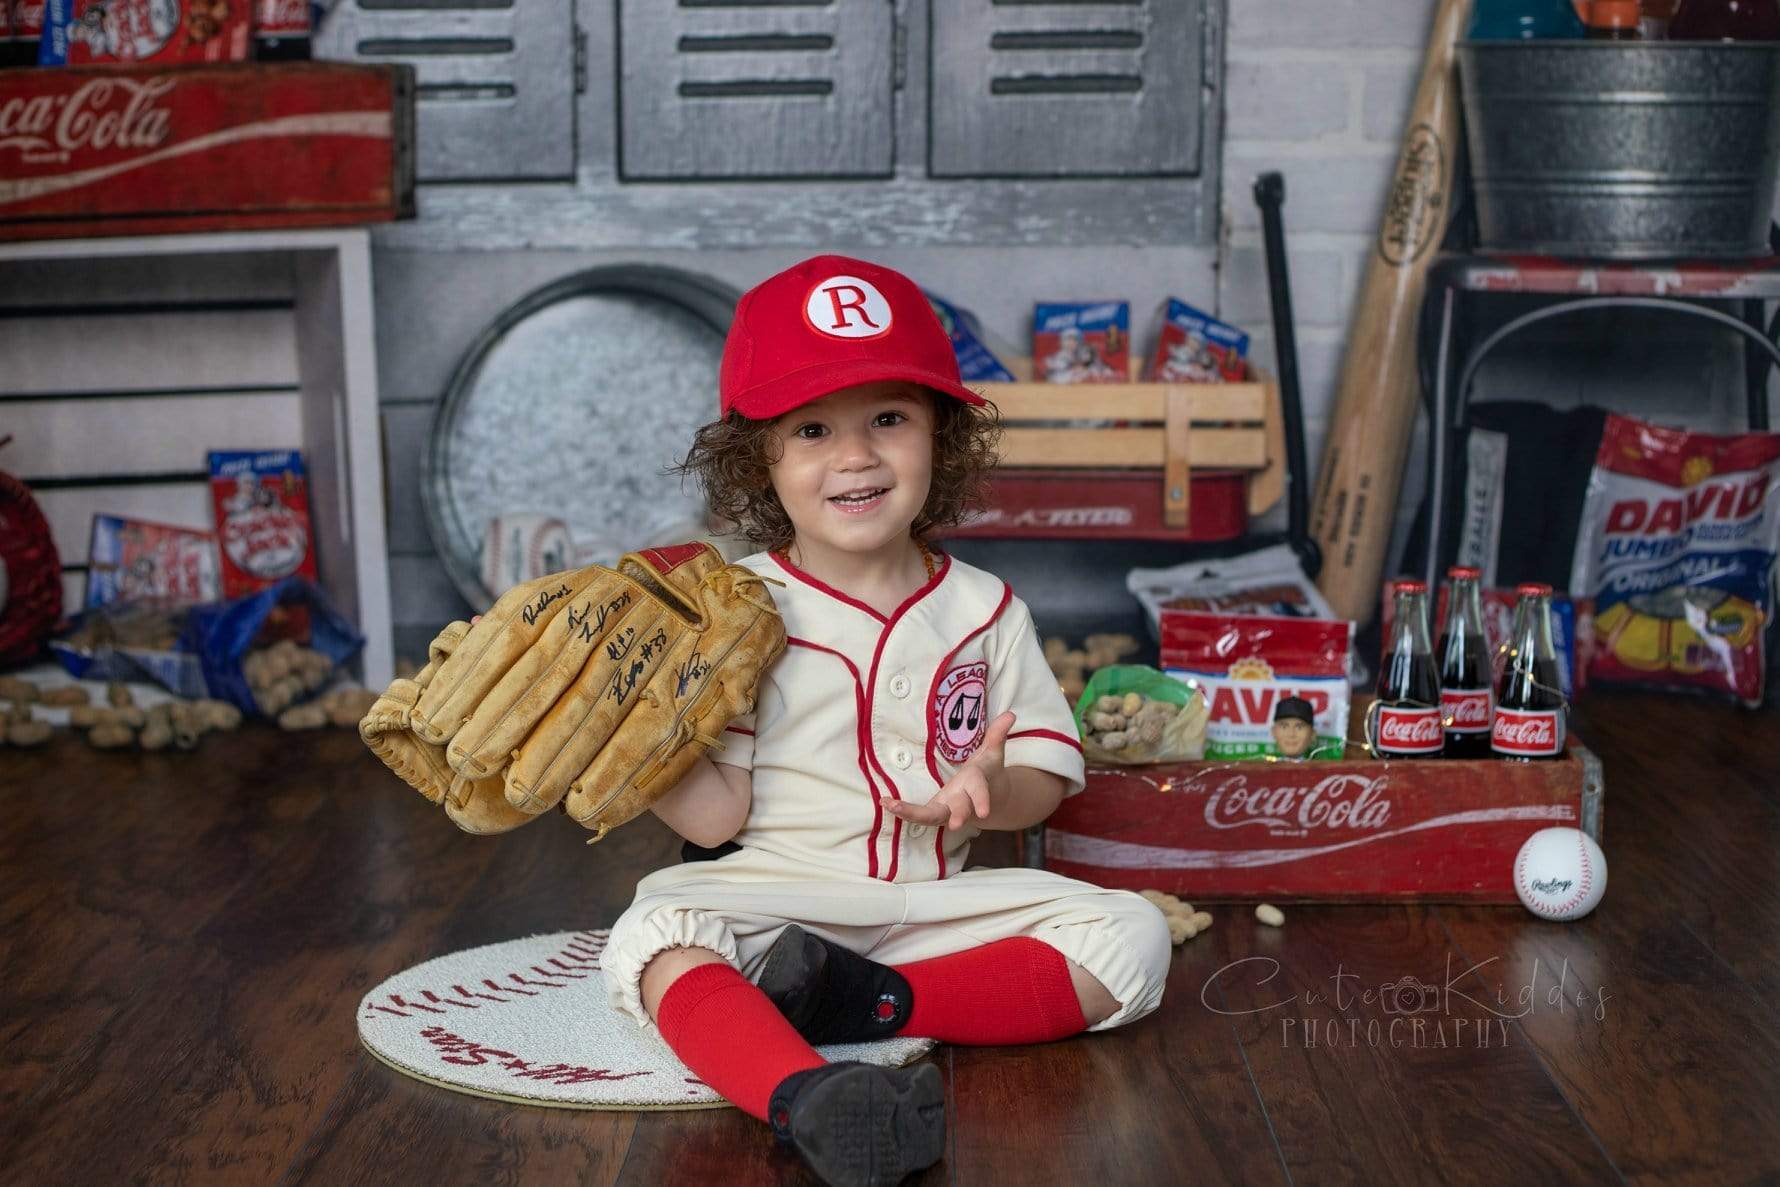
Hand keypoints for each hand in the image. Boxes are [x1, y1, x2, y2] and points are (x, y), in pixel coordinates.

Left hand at [880, 711, 1015, 830]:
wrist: (988, 801)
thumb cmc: (988, 773)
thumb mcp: (993, 753)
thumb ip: (998, 735)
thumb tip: (1011, 714)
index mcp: (976, 784)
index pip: (978, 789)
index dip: (981, 799)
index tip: (983, 812)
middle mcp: (962, 800)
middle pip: (960, 808)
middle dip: (959, 815)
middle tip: (955, 825)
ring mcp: (947, 809)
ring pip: (932, 816)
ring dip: (912, 814)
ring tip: (892, 806)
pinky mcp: (935, 813)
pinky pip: (919, 815)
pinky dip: (902, 810)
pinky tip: (885, 802)